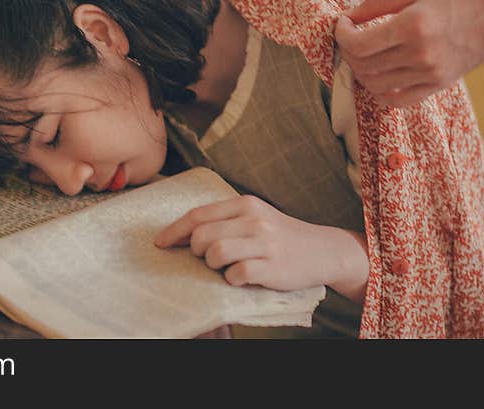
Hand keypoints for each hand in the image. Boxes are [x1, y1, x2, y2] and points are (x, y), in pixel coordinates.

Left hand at [154, 195, 365, 298]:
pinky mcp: (272, 266)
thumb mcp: (254, 217)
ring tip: (226, 266)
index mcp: (245, 204)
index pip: (198, 215)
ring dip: (213, 265)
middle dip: (196, 251)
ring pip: (216, 254)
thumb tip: (184, 233)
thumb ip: (224, 220)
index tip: (160, 243)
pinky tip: (242, 277)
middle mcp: (254, 219)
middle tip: (206, 257)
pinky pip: (236, 274)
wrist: (322, 250)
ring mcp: (264, 243)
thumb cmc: (279, 236)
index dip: (174, 231)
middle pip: (202, 236)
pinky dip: (232, 279)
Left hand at [334, 0, 483, 106]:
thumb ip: (376, 4)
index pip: (359, 44)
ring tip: (365, 55)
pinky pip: (398, 101)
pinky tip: (378, 77)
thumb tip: (347, 18)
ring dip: (361, 72)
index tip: (343, 24)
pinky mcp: (440, 85)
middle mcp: (421, 53)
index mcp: (413, 25)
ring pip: (376, 86)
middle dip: (348, 52)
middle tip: (351, 37)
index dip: (341, 35)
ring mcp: (431, 73)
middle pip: (364, 66)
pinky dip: (380, 93)